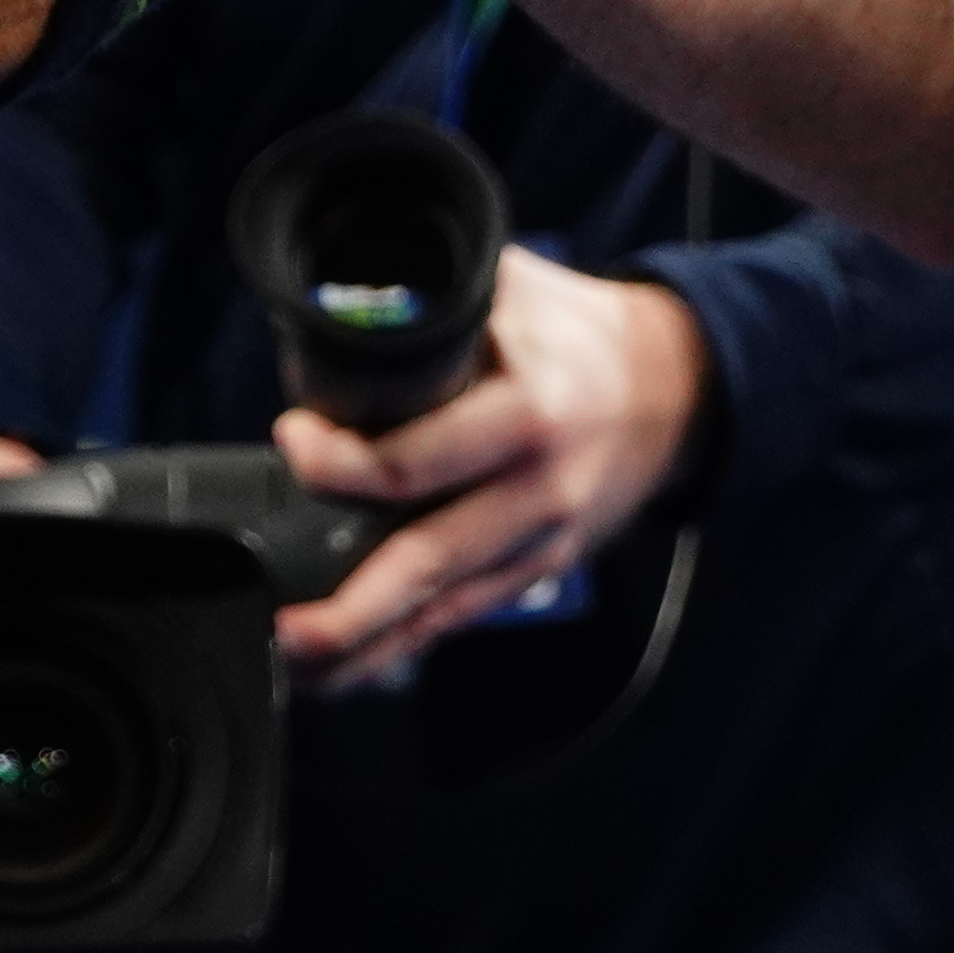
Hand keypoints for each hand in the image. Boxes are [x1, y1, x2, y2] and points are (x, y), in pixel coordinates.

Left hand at [273, 245, 712, 678]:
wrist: (676, 386)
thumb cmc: (576, 329)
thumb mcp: (511, 285)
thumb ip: (429, 294)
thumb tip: (330, 300)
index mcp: (530, 412)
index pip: (417, 458)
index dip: (339, 460)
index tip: (293, 437)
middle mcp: (539, 489)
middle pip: (426, 558)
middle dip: (348, 602)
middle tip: (277, 621)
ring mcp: (542, 539)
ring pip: (442, 607)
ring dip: (365, 642)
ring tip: (296, 662)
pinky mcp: (541, 568)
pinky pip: (463, 616)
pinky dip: (402, 645)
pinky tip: (347, 667)